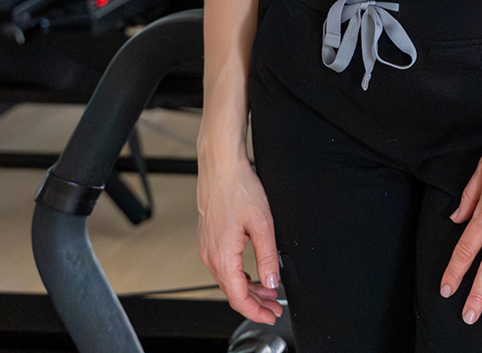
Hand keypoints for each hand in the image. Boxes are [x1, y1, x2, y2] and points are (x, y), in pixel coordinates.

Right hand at [197, 155, 281, 324]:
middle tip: (274, 306)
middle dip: (255, 302)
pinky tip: (251, 271)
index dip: (257, 312)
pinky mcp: (208, 237)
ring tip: (267, 289)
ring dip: (248, 288)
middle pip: (233, 292)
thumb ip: (267, 257)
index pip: (239, 299)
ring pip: (227, 279)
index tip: (271, 315)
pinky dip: (238, 274)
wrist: (220, 165)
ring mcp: (207, 246)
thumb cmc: (238, 187)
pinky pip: (222, 265)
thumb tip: (271, 281)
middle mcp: (211, 256)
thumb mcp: (263, 224)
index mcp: (223, 257)